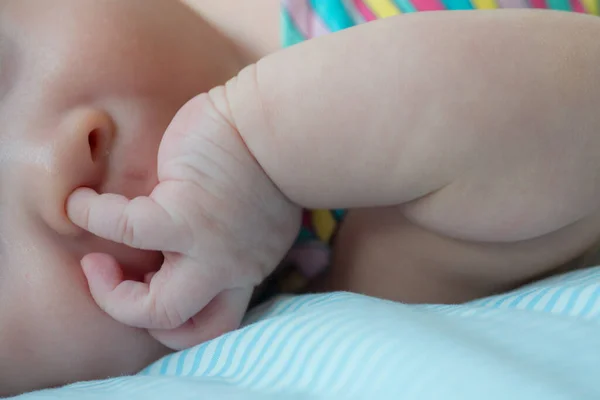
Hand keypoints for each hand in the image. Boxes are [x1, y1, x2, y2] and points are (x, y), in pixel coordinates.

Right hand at [67, 93, 300, 349]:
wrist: (273, 122)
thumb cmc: (261, 153)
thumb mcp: (249, 206)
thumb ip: (222, 228)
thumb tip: (180, 224)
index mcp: (247, 266)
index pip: (216, 319)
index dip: (177, 319)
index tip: (149, 281)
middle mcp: (234, 268)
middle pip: (191, 331)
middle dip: (142, 318)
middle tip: (116, 282)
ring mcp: (210, 248)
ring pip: (164, 311)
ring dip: (115, 297)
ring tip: (96, 263)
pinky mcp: (186, 214)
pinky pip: (127, 231)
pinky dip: (95, 218)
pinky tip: (80, 203)